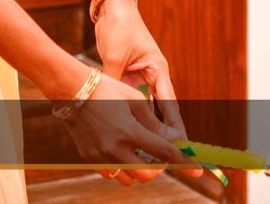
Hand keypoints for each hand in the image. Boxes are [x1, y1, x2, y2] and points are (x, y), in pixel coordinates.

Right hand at [57, 74, 195, 186]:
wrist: (71, 91)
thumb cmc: (107, 90)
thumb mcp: (135, 101)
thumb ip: (155, 124)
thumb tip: (176, 138)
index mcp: (130, 132)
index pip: (164, 153)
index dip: (184, 163)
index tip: (198, 171)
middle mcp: (115, 149)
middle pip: (147, 175)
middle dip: (159, 168)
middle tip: (160, 154)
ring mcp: (101, 157)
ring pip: (129, 180)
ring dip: (141, 171)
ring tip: (140, 153)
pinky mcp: (90, 159)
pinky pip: (112, 175)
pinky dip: (123, 170)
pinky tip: (123, 154)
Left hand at [92, 0, 202, 181]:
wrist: (112, 10)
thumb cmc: (118, 28)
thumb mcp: (115, 56)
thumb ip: (115, 81)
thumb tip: (110, 107)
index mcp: (158, 68)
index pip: (169, 103)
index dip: (175, 126)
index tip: (181, 145)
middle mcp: (154, 75)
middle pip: (164, 110)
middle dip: (167, 133)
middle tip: (173, 156)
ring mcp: (144, 77)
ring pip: (150, 109)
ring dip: (151, 127)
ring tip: (152, 151)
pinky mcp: (131, 77)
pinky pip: (135, 102)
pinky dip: (135, 117)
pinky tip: (133, 133)